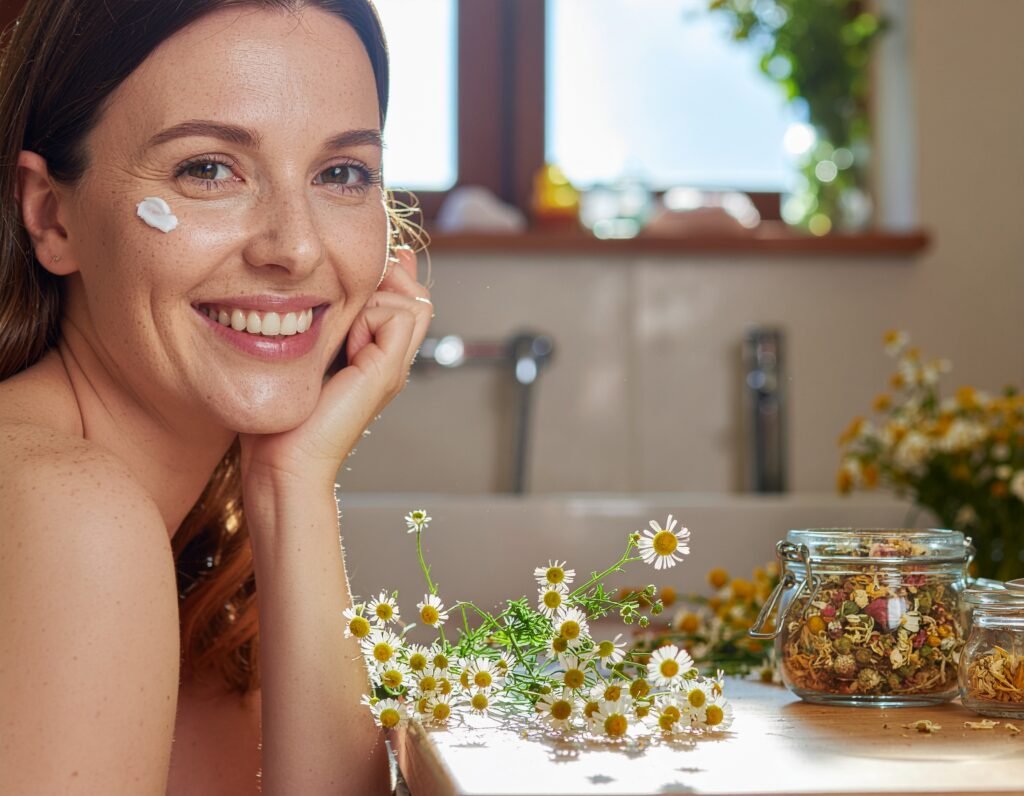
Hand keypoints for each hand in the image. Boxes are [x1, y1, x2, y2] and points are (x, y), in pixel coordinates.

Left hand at [238, 247, 431, 497]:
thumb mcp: (301, 355)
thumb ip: (319, 328)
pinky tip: (344, 340)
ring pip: (413, 302)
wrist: (283, 462)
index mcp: (371, 357)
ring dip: (376, 299)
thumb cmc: (280, 419)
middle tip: (349, 294)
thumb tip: (323, 287)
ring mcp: (392, 367)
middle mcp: (389, 361)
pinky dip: (371, 315)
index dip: (390, 277)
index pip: (404, 299)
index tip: (357, 272)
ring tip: (341, 328)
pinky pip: (400, 315)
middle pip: (416, 297)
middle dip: (388, 281)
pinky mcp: (387, 372)